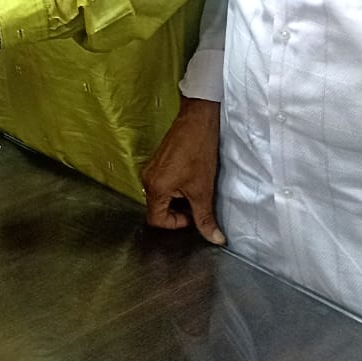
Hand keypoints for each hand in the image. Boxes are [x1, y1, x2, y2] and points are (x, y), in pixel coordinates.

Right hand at [141, 97, 225, 244]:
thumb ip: (205, 218)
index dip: (175, 224)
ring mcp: (151, 169)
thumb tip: (214, 239)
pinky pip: (162, 184)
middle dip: (178, 211)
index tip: (192, 215)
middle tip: (196, 204)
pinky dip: (176, 188)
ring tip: (195, 190)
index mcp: (155, 188)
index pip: (156, 220)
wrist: (198, 121)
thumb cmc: (198, 152)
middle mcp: (147, 179)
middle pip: (157, 209)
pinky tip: (191, 179)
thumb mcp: (203, 190)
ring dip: (178, 199)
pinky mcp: (157, 162)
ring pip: (161, 197)